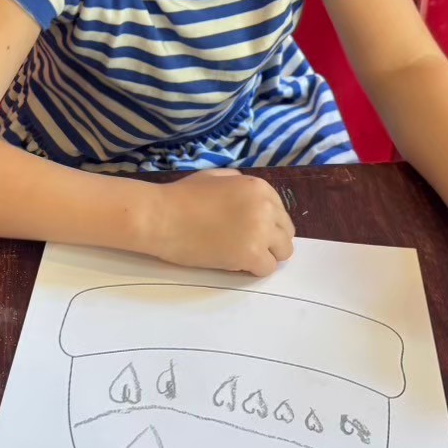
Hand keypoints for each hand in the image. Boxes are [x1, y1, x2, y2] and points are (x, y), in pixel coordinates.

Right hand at [143, 169, 293, 276]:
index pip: (280, 212)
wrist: (161, 216)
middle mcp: (266, 207)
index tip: (250, 231)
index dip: (267, 224)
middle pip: (286, 233)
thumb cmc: (181, 195)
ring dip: (266, 255)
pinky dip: (254, 270)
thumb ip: (238, 183)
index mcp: (258, 187)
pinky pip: (267, 268)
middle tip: (246, 246)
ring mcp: (260, 232)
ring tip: (242, 256)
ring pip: (283, 252)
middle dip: (270, 241)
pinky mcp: (250, 254)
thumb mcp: (214, 177)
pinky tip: (235, 264)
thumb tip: (249, 196)